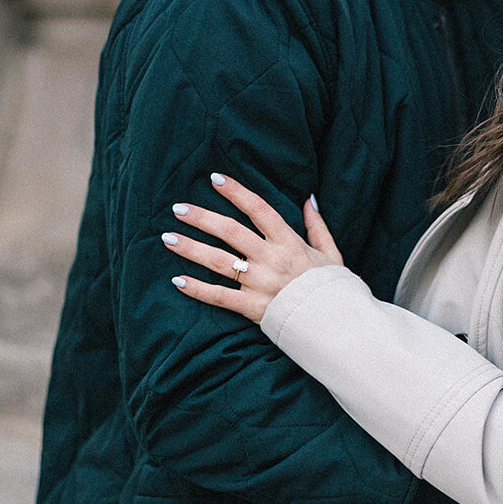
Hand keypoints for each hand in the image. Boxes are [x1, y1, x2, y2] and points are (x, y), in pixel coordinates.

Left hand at [163, 173, 342, 323]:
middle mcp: (272, 259)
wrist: (335, 325)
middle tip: (179, 207)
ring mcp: (260, 283)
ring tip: (168, 237)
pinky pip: (220, 297)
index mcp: (289, 242)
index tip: (215, 178)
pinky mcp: (253, 307)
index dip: (237, 192)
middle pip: (231, 232)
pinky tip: (177, 280)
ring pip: (219, 261)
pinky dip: (197, 289)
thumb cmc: (332, 288)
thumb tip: (308, 199)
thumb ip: (317, 226)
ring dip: (191, 248)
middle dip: (203, 217)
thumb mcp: (331, 253)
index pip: (259, 210)